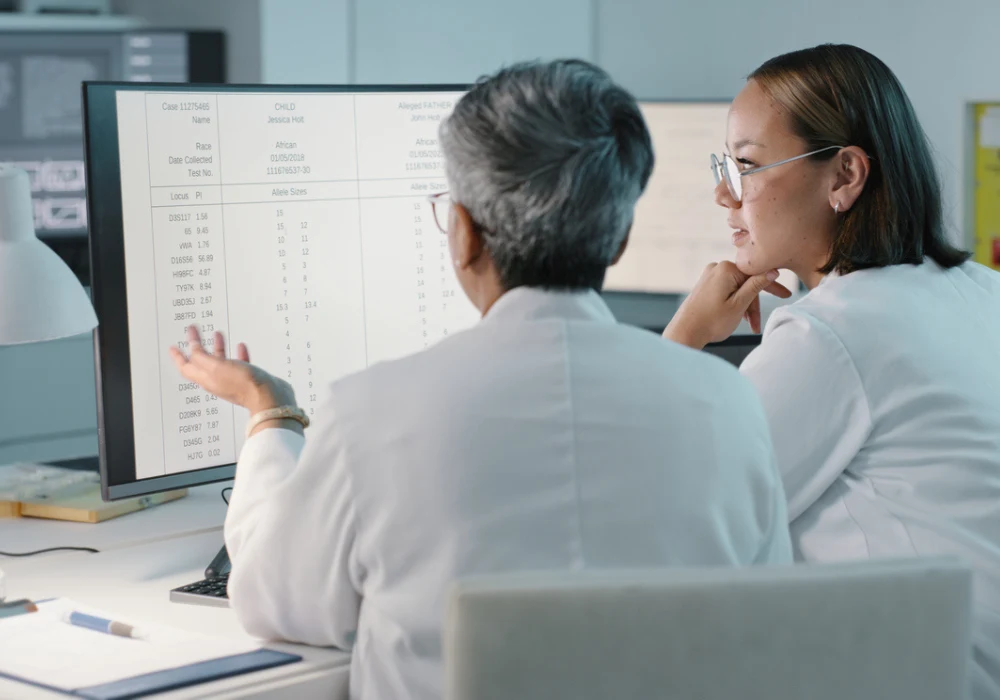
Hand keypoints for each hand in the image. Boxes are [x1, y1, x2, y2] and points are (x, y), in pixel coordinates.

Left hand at [168, 326, 295, 413]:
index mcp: (206, 378)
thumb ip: (202, 356)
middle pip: (202, 361)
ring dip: (217, 347)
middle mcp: (217, 380)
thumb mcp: (216, 366)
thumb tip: (192, 348)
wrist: (268, 397)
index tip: (173, 346)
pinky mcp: (247, 379)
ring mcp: (232, 380)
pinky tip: (240, 346)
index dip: (178, 356)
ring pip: (221, 361)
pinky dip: (238, 354)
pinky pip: (240, 363)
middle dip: (197, 346)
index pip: (187, 366)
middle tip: (195, 333)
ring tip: (218, 334)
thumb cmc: (243, 384)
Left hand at [663, 261, 792, 348]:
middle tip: (758, 324)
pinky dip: (735, 303)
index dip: (772, 287)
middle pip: (747, 283)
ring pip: (737, 289)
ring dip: (745, 306)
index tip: (786, 295)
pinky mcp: (705, 285)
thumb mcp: (739, 304)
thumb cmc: (710, 321)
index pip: (756, 274)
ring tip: (748, 326)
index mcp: (726, 268)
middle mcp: (716, 267)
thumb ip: (756, 286)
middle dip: (754, 304)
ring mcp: (709, 276)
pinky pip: (727, 291)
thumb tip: (772, 271)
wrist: (684, 332)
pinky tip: (738, 317)